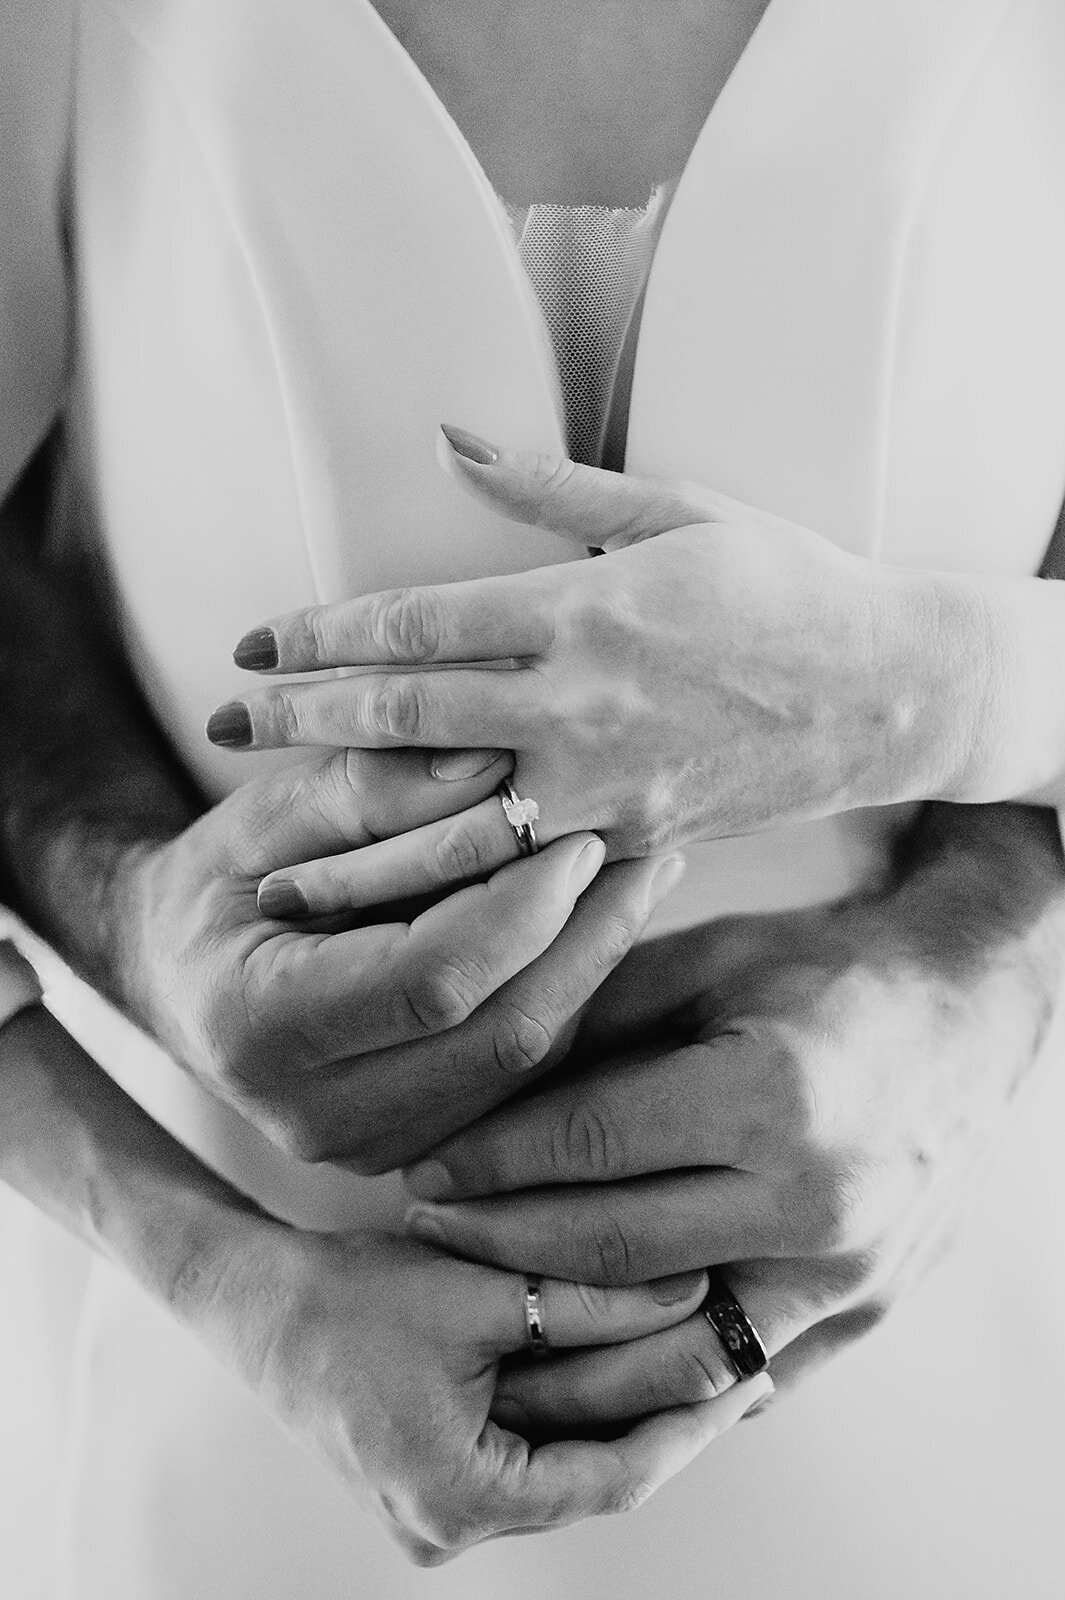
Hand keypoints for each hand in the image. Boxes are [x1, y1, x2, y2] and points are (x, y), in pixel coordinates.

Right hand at [114, 746, 681, 1169]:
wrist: (180, 975)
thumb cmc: (219, 881)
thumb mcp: (261, 815)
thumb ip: (366, 789)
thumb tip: (491, 768)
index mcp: (259, 1028)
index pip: (431, 980)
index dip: (522, 908)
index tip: (584, 835)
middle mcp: (314, 1114)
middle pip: (501, 1032)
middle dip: (587, 934)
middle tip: (645, 849)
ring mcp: (370, 1147)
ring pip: (527, 1060)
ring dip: (593, 963)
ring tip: (639, 874)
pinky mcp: (417, 1145)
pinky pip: (521, 1071)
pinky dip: (566, 993)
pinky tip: (596, 924)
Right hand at [182, 1218, 769, 1564]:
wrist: (255, 1305)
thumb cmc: (349, 1297)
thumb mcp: (480, 1291)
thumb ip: (588, 1298)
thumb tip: (694, 1293)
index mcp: (459, 1500)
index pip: (613, 1478)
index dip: (689, 1427)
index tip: (747, 1381)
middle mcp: (449, 1528)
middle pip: (591, 1478)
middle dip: (666, 1418)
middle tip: (740, 1367)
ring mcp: (437, 1514)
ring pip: (563, 1467)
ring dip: (622, 1414)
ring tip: (696, 1360)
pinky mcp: (432, 1484)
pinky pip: (528, 1456)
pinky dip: (574, 1413)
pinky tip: (618, 1367)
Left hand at [209, 431, 993, 855]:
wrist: (889, 691)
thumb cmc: (785, 583)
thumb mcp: (676, 508)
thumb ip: (548, 485)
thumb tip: (447, 435)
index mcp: (579, 607)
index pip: (413, 622)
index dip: (320, 633)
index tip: (254, 640)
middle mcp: (577, 701)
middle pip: (402, 718)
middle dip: (299, 722)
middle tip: (222, 724)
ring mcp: (603, 783)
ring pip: (443, 821)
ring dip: (344, 837)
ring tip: (268, 860)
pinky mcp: (630, 839)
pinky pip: (518, 870)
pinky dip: (441, 888)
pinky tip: (382, 903)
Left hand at [402, 804, 1064, 1430]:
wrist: (965, 1020)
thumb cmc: (828, 972)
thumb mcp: (711, 959)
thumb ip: (598, 1014)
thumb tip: (486, 1076)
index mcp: (770, 1098)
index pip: (590, 1146)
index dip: (490, 1159)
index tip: (422, 1168)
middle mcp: (811, 1201)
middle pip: (611, 1249)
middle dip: (498, 1244)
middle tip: (425, 1233)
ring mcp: (841, 1275)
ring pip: (665, 1343)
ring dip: (561, 1343)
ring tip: (481, 1318)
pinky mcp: (857, 1316)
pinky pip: (736, 1378)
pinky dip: (650, 1383)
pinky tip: (583, 1369)